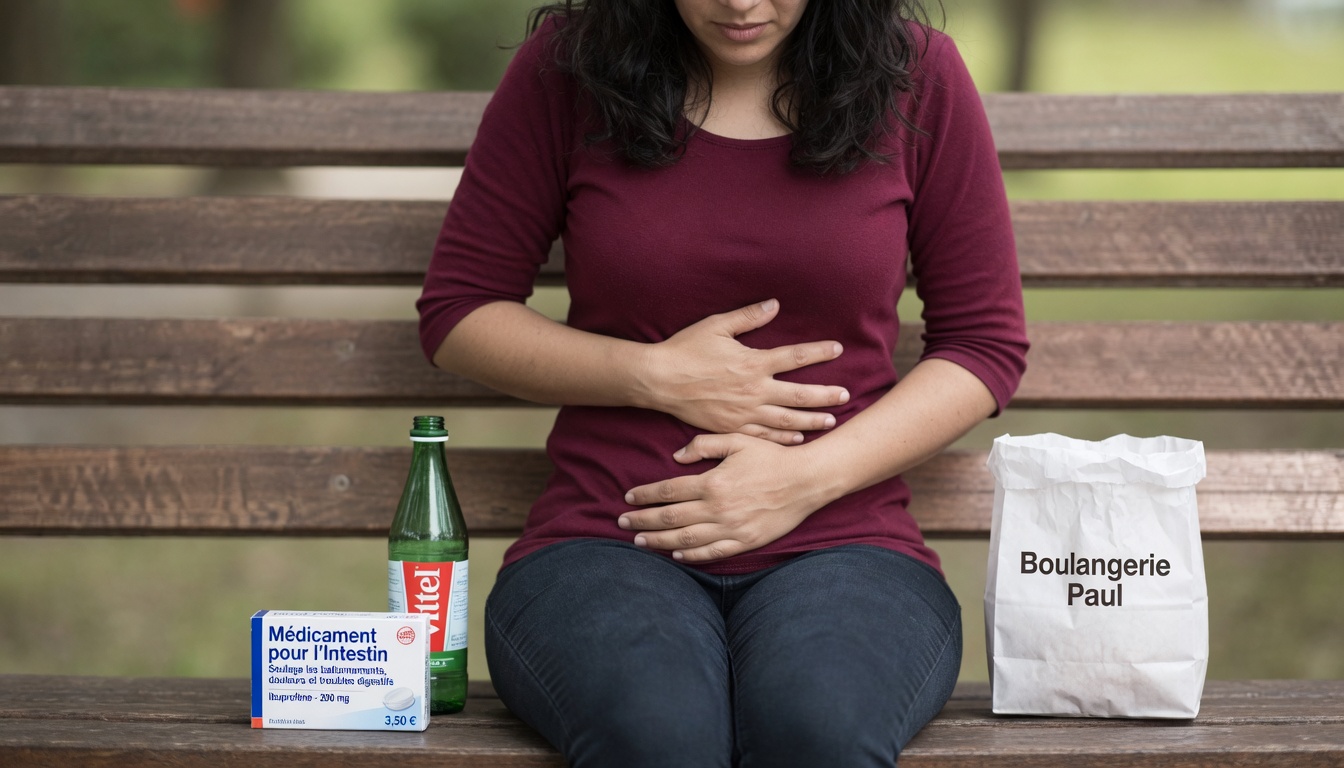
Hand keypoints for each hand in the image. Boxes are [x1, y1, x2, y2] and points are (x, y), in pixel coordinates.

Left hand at [618, 434, 837, 562]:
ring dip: (660, 542)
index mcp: (714, 482)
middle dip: (643, 522)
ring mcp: (732, 528)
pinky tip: (676, 556)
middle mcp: (719, 508)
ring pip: (687, 539)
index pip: (669, 491)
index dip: (645, 496)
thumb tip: (676, 456)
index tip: (629, 498)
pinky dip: (692, 557)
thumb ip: (704, 444)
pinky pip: (713, 553)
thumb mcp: (738, 440)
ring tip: (640, 542)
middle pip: (671, 518)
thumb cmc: (772, 456)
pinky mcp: (746, 541)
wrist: (807, 480)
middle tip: (622, 523)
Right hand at [636, 299, 848, 445]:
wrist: (658, 380)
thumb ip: (748, 317)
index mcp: (752, 363)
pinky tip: (797, 439)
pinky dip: (782, 439)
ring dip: (810, 420)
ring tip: (830, 420)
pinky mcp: (731, 427)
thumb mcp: (716, 326)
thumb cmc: (685, 350)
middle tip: (846, 395)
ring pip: (785, 420)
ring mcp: (743, 413)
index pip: (794, 357)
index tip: (838, 350)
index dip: (818, 352)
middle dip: (825, 395)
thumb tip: (774, 305)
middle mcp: (753, 390)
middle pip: (798, 395)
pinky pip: (763, 436)